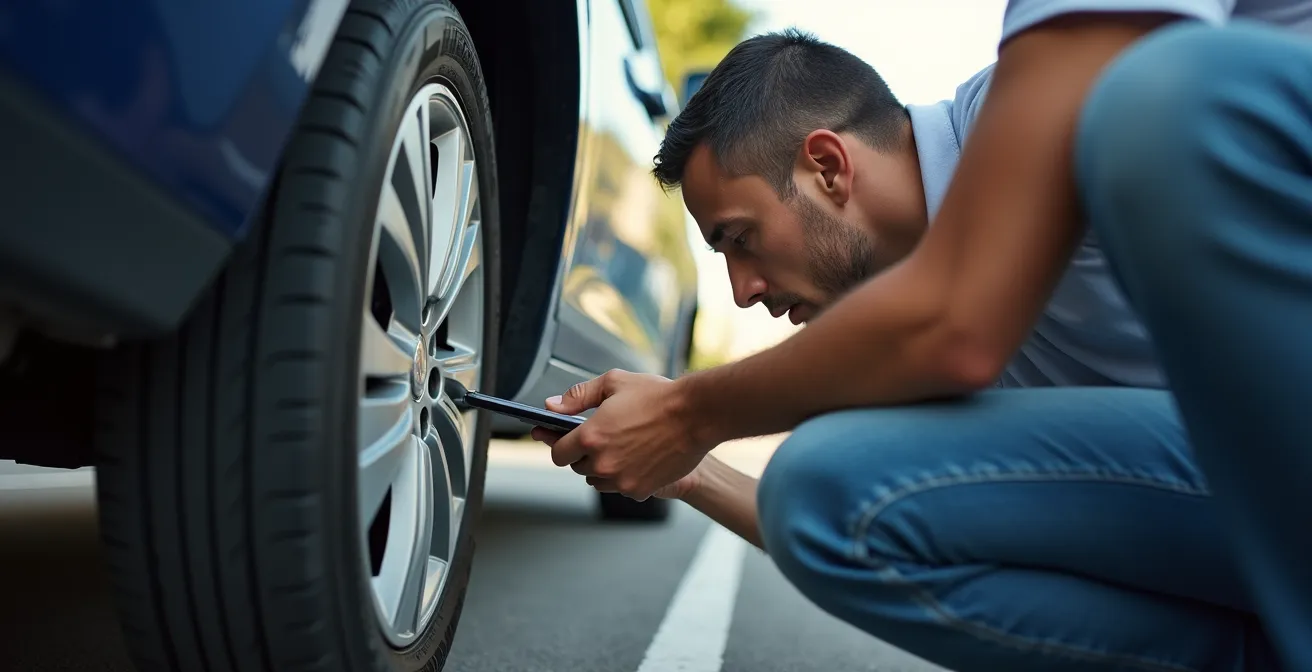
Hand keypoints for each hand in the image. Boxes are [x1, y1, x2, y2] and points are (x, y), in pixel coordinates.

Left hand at [528, 369, 712, 500]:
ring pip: (598, 481)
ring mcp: (621, 480)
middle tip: (601, 437)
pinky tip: (637, 457)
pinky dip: (624, 477)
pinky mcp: (640, 490)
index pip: (558, 452)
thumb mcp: (613, 383)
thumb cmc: (658, 396)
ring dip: (602, 468)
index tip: (559, 440)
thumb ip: (577, 396)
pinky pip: (621, 488)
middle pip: (578, 468)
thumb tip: (552, 406)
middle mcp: (602, 463)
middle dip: (583, 454)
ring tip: (620, 446)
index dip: (558, 445)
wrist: (697, 415)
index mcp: (590, 436)